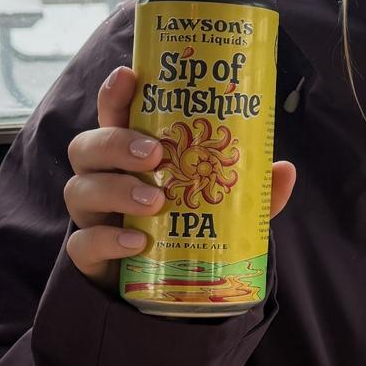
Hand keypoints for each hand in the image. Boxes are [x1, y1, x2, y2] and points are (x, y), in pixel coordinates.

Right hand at [64, 65, 296, 291]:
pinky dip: (110, 241)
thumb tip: (286, 169)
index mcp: (130, 155)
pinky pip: (82, 243)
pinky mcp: (87, 256)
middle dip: (115, 143)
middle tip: (154, 154)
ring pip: (79, 190)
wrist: (167, 290)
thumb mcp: (227, 208)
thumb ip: (252, 190)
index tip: (128, 75)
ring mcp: (91, 217)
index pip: (114, 114)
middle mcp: (103, 179)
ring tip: (155, 201)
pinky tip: (139, 244)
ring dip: (117, 190)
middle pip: (86, 146)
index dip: (114, 92)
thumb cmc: (188, 229)